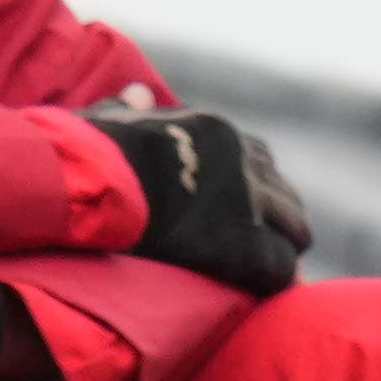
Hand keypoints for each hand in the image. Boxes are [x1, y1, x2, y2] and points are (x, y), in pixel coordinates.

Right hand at [93, 105, 310, 294]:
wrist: (92, 187)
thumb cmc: (87, 156)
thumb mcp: (111, 119)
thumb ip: (132, 109)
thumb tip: (139, 93)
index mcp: (215, 130)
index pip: (258, 158)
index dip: (254, 187)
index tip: (246, 208)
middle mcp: (241, 160)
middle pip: (284, 193)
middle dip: (278, 218)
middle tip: (266, 243)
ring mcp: (247, 202)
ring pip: (292, 229)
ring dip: (281, 248)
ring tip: (268, 267)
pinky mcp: (243, 244)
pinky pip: (281, 266)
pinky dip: (274, 278)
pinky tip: (260, 286)